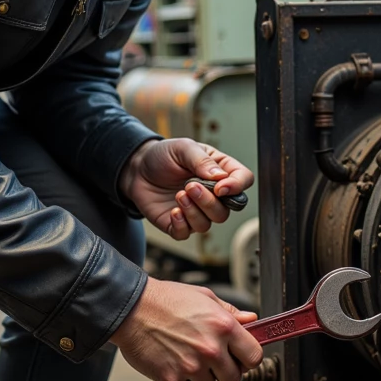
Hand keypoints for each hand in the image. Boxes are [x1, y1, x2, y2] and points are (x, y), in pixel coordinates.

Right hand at [111, 277, 262, 380]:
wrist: (130, 308)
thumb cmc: (166, 300)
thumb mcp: (204, 297)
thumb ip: (230, 312)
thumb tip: (251, 321)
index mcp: (223, 326)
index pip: (254, 357)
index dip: (247, 358)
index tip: (240, 356)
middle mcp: (211, 349)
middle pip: (234, 378)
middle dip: (225, 370)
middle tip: (211, 357)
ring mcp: (191, 366)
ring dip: (201, 375)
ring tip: (186, 354)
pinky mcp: (172, 379)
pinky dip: (181, 380)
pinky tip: (172, 360)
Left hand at [119, 138, 252, 240]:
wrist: (137, 168)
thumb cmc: (163, 155)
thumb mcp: (183, 148)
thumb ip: (202, 160)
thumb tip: (220, 178)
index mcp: (219, 171)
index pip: (243, 180)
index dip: (237, 186)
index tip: (220, 186)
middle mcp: (212, 194)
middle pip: (226, 209)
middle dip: (208, 201)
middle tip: (189, 186)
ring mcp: (196, 210)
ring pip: (208, 224)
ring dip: (194, 212)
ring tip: (179, 195)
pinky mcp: (178, 223)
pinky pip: (187, 233)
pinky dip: (181, 225)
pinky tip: (173, 211)